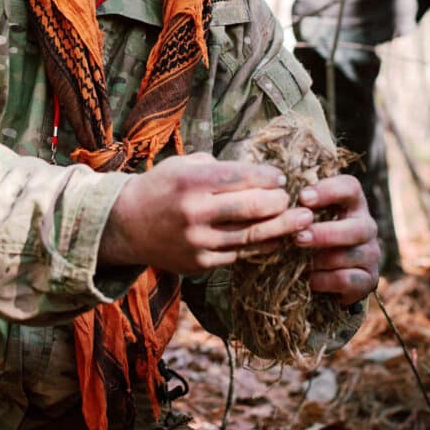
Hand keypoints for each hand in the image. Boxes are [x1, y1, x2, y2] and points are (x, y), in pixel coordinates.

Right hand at [100, 153, 314, 275]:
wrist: (126, 226)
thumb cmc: (160, 188)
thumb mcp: (181, 165)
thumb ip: (217, 166)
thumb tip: (255, 172)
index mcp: (191, 182)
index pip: (241, 177)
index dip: (268, 177)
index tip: (281, 177)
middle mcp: (195, 213)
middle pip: (252, 208)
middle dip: (280, 202)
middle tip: (294, 199)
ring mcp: (198, 242)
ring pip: (252, 236)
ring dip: (282, 228)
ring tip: (303, 221)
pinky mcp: (200, 264)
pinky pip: (239, 254)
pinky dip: (260, 247)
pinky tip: (276, 239)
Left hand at [294, 174, 378, 305]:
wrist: (327, 276)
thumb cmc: (310, 236)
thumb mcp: (306, 219)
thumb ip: (297, 209)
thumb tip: (275, 202)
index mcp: (351, 203)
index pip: (350, 187)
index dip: (329, 190)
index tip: (302, 197)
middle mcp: (366, 226)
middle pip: (358, 227)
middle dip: (326, 233)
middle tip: (299, 238)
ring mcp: (371, 253)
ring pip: (353, 255)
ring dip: (322, 259)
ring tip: (299, 263)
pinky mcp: (368, 279)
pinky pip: (348, 279)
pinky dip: (326, 280)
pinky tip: (309, 279)